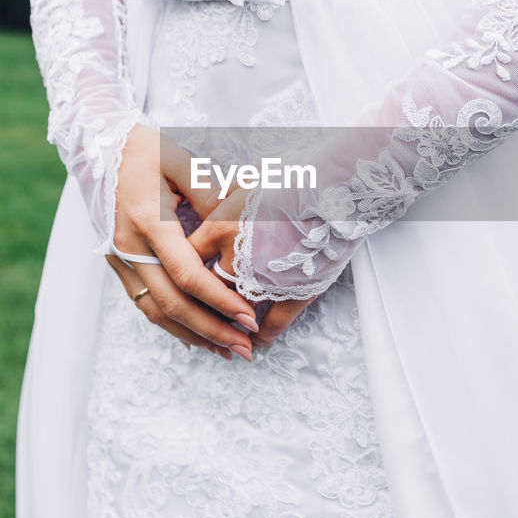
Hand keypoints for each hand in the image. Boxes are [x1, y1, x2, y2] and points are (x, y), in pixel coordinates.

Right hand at [105, 124, 259, 360]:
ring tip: (227, 350)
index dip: (219, 301)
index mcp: (147, 221)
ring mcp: (119, 259)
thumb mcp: (182, 161)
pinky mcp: (118, 263)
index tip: (249, 317)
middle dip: (211, 330)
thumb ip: (212, 195)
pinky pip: (145, 302)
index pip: (187, 275)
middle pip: (171, 304)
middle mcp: (128, 247)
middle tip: (245, 348)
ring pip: (155, 311)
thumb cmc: (146, 149)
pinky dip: (173, 323)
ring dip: (192, 335)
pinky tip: (198, 335)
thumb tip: (240, 231)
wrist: (97, 145)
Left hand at [188, 187, 317, 346]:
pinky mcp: (292, 291)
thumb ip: (224, 197)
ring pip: (236, 308)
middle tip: (204, 310)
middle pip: (208, 289)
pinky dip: (264, 334)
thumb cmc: (291, 177)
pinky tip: (258, 340)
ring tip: (230, 330)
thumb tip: (216, 201)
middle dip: (205, 301)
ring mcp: (262, 279)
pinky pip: (272, 323)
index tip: (187, 278)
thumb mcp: (247, 179)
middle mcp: (234, 258)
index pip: (188, 259)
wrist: (333, 186)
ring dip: (231, 321)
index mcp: (217, 229)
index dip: (184, 271)